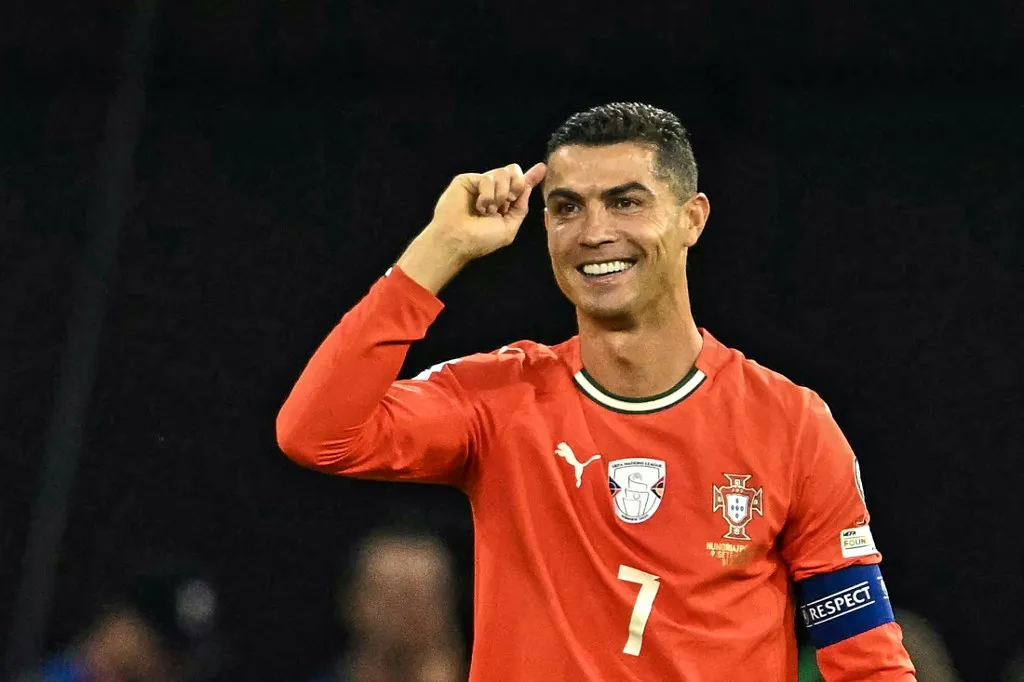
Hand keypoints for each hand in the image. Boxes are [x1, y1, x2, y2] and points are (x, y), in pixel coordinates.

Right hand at [397, 162, 546, 293]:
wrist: (458, 240)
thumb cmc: (481, 240)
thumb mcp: (509, 227)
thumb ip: (520, 207)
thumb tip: (528, 186)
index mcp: (503, 204)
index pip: (519, 186)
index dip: (530, 177)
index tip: (542, 167)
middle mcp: (492, 192)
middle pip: (514, 172)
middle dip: (517, 185)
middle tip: (507, 201)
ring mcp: (480, 185)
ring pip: (503, 172)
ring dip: (500, 195)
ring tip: (487, 210)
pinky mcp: (468, 180)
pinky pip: (487, 178)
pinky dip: (487, 195)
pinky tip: (478, 206)